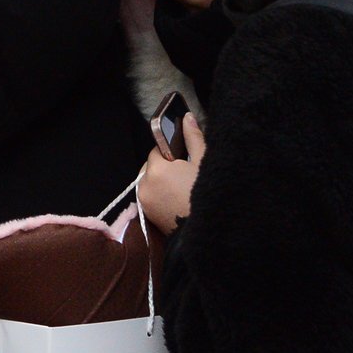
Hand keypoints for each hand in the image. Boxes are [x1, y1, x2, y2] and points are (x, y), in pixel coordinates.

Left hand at [140, 114, 204, 233]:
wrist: (207, 233)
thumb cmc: (207, 196)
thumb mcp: (204, 163)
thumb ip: (193, 138)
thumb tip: (187, 118)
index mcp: (157, 169)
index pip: (157, 150)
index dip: (172, 153)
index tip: (184, 160)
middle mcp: (145, 185)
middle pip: (152, 166)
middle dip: (166, 168)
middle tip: (186, 176)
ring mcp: (144, 202)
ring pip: (151, 182)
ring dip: (162, 182)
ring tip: (182, 190)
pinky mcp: (147, 216)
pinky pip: (151, 197)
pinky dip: (160, 195)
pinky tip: (176, 200)